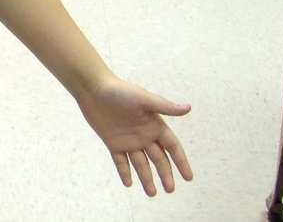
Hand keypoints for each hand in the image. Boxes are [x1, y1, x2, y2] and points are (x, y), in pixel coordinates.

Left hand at [76, 74, 191, 195]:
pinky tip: (129, 184)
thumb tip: (188, 108)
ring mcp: (128, 140)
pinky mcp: (113, 143)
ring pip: (140, 164)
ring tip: (152, 193)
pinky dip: (124, 172)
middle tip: (170, 190)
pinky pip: (120, 161)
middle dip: (165, 175)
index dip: (181, 162)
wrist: (93, 88)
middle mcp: (144, 135)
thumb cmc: (120, 90)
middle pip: (158, 159)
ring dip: (146, 178)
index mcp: (155, 125)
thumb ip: (165, 107)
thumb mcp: (144, 99)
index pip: (172, 147)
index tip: (189, 178)